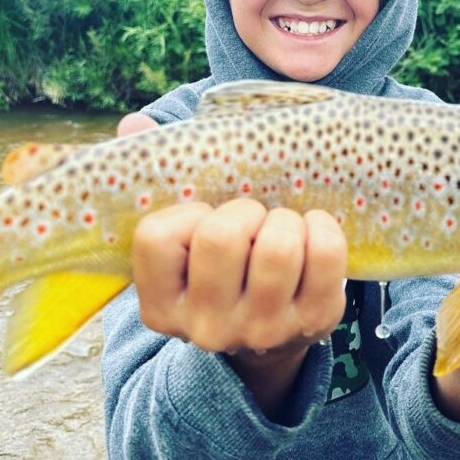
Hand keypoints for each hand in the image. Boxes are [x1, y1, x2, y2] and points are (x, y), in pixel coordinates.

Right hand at [117, 113, 347, 419]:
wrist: (270, 336)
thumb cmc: (222, 268)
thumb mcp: (183, 237)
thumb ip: (156, 178)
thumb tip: (133, 123)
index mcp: (162, 306)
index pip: (158, 237)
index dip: (187, 214)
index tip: (205, 219)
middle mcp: (206, 328)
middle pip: (222, 237)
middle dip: (244, 212)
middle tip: (252, 220)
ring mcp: (263, 330)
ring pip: (278, 246)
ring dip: (284, 222)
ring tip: (280, 230)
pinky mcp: (315, 321)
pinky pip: (325, 251)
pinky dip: (322, 228)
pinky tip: (310, 236)